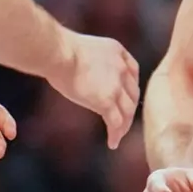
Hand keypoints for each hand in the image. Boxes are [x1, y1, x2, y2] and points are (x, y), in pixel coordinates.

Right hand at [48, 32, 139, 148]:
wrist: (59, 53)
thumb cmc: (60, 50)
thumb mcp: (85, 48)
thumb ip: (93, 60)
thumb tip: (83, 70)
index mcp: (117, 52)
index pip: (133, 72)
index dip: (131, 87)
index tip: (127, 97)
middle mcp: (122, 69)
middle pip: (133, 94)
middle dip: (130, 109)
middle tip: (124, 120)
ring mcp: (116, 86)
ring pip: (128, 112)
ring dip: (124, 125)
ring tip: (118, 135)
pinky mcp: (106, 102)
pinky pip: (116, 123)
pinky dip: (116, 134)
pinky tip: (112, 143)